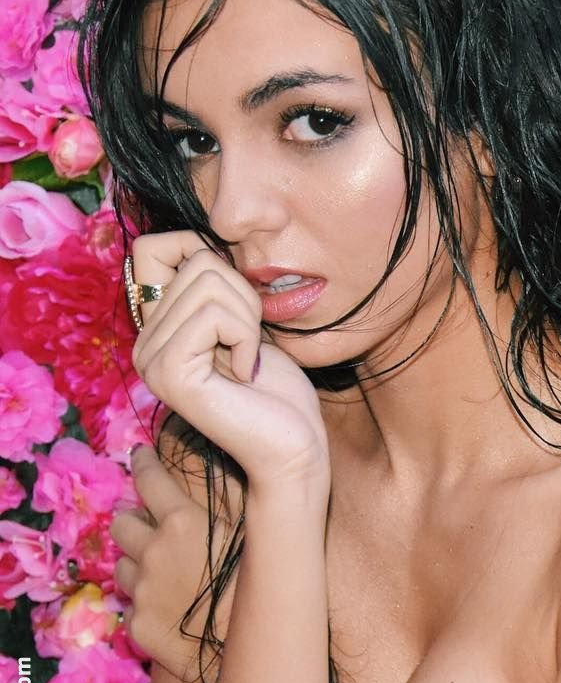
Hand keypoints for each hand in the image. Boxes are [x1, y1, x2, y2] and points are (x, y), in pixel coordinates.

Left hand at [111, 444, 237, 682]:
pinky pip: (132, 602)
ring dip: (136, 559)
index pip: (149, 478)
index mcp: (183, 521)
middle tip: (149, 520)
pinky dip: (145, 598)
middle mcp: (154, 550)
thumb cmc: (260, 585)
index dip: (143, 462)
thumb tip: (231, 467)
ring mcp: (140, 589)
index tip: (140, 453)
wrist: (245, 649)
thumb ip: (233, 502)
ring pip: (120, 563)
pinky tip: (167, 603)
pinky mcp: (136, 623)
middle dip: (134, 516)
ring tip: (158, 566)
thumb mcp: (252, 532)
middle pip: (123, 520)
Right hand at [129, 231, 330, 492]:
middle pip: (197, 262)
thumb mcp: (246, 320)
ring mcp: (150, 360)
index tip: (237, 300)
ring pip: (207, 283)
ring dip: (249, 317)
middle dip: (244, 296)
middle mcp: (144, 343)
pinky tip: (246, 374)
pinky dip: (246, 336)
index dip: (202, 251)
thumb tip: (198, 238)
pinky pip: (212, 315)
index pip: (154, 246)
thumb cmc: (278, 389)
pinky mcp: (168, 374)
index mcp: (158, 328)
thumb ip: (216, 285)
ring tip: (249, 359)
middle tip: (252, 345)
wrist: (295, 445)